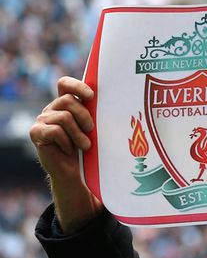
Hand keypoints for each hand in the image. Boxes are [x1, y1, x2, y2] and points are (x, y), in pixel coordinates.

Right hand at [29, 77, 102, 231]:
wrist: (76, 173)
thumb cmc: (89, 149)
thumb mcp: (95, 129)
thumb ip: (97, 114)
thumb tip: (120, 100)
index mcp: (66, 104)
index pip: (65, 84)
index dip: (77, 86)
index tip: (91, 96)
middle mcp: (52, 109)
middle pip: (67, 100)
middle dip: (84, 116)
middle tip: (91, 130)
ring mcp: (42, 120)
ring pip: (64, 117)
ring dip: (78, 134)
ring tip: (84, 145)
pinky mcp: (36, 132)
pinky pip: (54, 130)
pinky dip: (66, 142)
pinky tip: (69, 150)